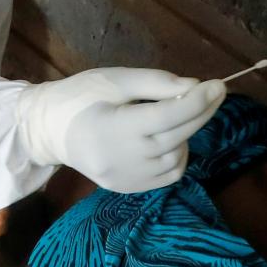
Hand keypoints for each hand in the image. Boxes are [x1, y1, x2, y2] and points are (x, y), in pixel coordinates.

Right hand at [15, 68, 224, 192]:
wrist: (47, 130)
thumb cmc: (79, 97)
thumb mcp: (114, 79)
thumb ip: (155, 83)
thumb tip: (194, 87)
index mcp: (115, 126)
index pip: (168, 116)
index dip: (197, 101)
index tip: (219, 85)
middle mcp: (123, 158)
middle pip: (177, 136)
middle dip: (201, 112)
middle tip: (216, 92)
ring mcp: (126, 178)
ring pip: (176, 157)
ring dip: (186, 134)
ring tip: (175, 115)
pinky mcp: (128, 188)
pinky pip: (167, 175)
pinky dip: (178, 156)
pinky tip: (169, 139)